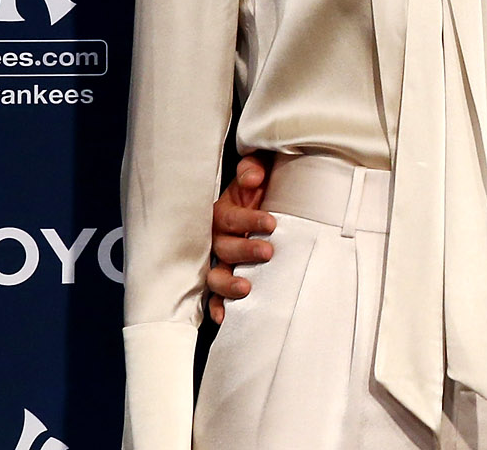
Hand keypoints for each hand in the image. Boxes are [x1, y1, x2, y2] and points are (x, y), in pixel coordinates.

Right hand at [204, 154, 275, 322]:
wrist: (268, 202)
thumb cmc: (263, 189)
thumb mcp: (258, 172)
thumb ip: (254, 169)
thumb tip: (253, 178)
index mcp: (224, 213)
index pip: (231, 218)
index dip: (248, 219)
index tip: (271, 222)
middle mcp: (218, 238)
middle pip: (223, 248)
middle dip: (244, 250)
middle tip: (267, 251)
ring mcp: (221, 260)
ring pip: (215, 274)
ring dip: (227, 283)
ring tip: (246, 289)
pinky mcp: (227, 276)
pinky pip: (216, 295)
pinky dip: (218, 306)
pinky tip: (226, 316)